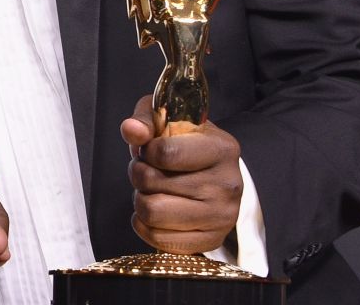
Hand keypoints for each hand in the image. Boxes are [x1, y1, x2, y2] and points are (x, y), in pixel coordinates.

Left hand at [120, 95, 242, 254]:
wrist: (213, 173)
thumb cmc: (186, 144)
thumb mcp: (168, 120)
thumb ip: (146, 120)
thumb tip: (131, 130)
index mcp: (222, 149)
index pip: (166, 153)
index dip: (146, 151)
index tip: (149, 150)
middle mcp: (228, 184)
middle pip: (152, 183)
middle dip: (139, 174)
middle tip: (149, 171)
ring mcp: (222, 216)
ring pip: (152, 212)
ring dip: (141, 200)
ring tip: (152, 190)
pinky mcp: (212, 240)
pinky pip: (159, 240)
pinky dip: (146, 226)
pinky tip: (155, 212)